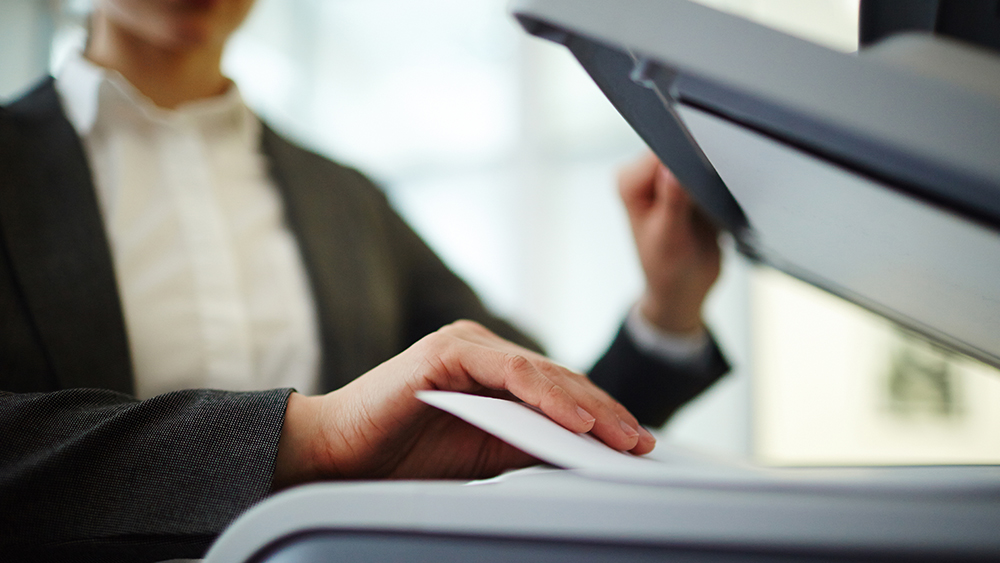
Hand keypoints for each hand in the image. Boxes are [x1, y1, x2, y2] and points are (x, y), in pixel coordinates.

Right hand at [273, 321, 654, 487]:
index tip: (637, 443)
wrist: (339, 454)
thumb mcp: (485, 453)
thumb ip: (529, 443)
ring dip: (587, 406)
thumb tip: (586, 453)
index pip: (560, 389)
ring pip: (542, 373)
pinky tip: (576, 422)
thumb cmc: (405, 455)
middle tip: (641, 443)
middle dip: (605, 412)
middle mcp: (483, 350)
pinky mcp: (448, 352)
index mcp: (492, 370)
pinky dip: (547, 397)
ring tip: (621, 436)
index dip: (601, 415)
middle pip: (560, 379)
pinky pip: (511, 374)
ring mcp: (466, 346)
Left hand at [619, 152, 720, 333]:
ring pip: (701, 157)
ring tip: (711, 208)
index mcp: (629, 182)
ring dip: (714, 176)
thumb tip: (672, 169)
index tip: (702, 174)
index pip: (661, 148)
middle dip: (702, 166)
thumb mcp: (669, 239)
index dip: (685, 154)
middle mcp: (646, 175)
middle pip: (682, 147)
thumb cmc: (667, 270)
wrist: (684, 290)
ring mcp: (670, 178)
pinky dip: (721, 184)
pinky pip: (713, 171)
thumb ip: (672, 203)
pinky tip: (720, 205)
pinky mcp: (691, 185)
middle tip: (709, 199)